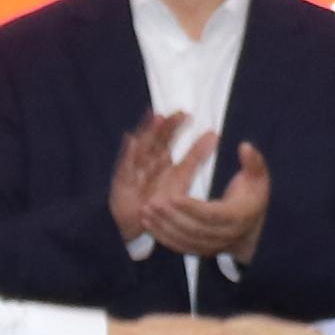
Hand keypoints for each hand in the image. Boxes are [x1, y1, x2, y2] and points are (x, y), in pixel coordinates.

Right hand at [106, 110, 193, 250]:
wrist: (137, 220)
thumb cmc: (158, 196)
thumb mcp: (180, 176)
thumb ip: (195, 156)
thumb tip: (213, 135)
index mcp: (159, 156)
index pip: (166, 137)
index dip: (175, 126)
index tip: (187, 115)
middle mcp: (146, 159)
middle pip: (154, 138)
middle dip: (164, 126)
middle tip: (175, 114)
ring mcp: (133, 168)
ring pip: (141, 147)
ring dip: (147, 132)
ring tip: (156, 118)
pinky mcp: (122, 181)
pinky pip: (125, 166)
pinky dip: (128, 154)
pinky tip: (132, 142)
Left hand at [148, 143, 271, 263]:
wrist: (252, 228)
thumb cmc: (253, 196)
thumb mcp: (258, 177)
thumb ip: (253, 162)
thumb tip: (244, 146)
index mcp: (238, 217)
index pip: (212, 215)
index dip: (192, 207)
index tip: (172, 197)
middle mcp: (225, 236)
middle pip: (195, 230)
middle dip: (171, 217)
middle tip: (151, 202)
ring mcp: (213, 246)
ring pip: (185, 240)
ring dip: (163, 227)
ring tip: (145, 210)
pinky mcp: (201, 250)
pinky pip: (180, 246)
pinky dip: (163, 237)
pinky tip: (149, 223)